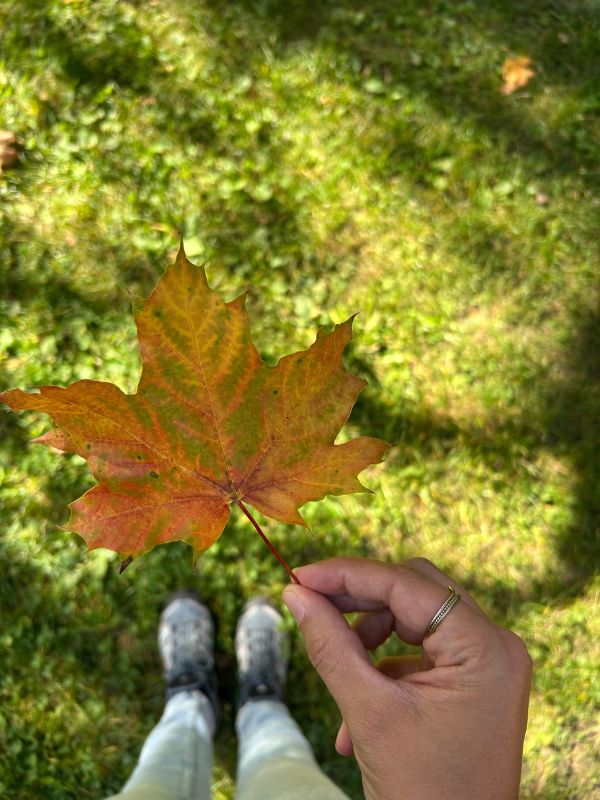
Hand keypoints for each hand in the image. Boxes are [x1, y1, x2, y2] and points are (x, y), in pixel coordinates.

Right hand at [282, 557, 530, 799]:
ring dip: (368, 637)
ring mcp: (487, 663)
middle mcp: (495, 645)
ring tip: (340, 675)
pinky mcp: (473, 679)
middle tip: (310, 604)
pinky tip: (355, 711)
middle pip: (414, 590)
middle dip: (359, 599)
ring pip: (413, 616)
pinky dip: (383, 666)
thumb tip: (295, 593)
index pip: (406, 584)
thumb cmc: (422, 791)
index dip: (348, 574)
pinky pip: (420, 649)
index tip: (299, 575)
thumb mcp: (369, 712)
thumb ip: (330, 644)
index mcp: (485, 647)